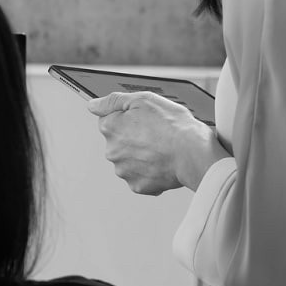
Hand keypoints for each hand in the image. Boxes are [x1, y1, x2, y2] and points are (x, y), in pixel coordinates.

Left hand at [89, 91, 228, 194]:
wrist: (193, 154)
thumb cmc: (172, 125)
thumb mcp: (143, 100)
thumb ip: (113, 101)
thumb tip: (92, 105)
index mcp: (109, 128)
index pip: (109, 120)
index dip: (128, 118)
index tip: (144, 120)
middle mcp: (111, 151)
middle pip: (119, 142)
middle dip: (134, 138)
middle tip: (156, 134)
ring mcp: (123, 171)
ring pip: (130, 160)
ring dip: (142, 155)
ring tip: (162, 149)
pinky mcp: (137, 185)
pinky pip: (141, 177)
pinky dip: (151, 171)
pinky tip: (163, 163)